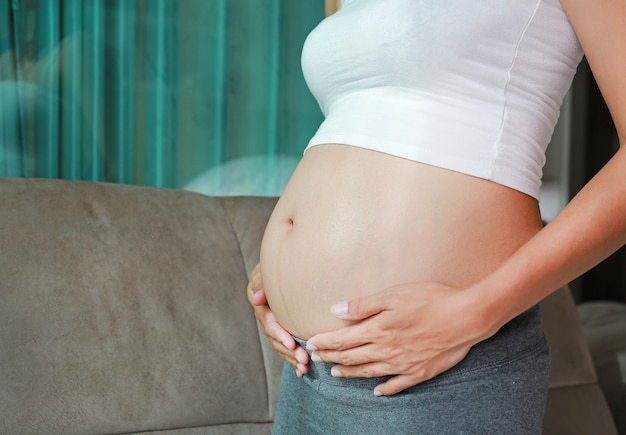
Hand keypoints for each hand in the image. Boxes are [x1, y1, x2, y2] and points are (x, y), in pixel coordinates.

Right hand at [247, 263, 309, 375]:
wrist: (288, 261)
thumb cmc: (279, 262)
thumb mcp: (267, 268)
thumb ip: (260, 281)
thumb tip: (257, 298)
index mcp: (260, 302)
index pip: (269, 322)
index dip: (280, 334)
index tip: (292, 343)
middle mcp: (266, 314)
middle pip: (276, 338)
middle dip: (289, 351)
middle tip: (304, 361)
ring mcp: (275, 322)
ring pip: (281, 344)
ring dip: (292, 358)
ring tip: (304, 368)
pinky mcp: (284, 326)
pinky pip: (287, 344)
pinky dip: (293, 357)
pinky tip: (302, 370)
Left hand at [306, 282, 493, 395]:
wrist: (467, 317)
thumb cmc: (431, 300)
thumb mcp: (394, 295)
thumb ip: (363, 305)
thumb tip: (336, 310)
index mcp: (378, 329)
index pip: (343, 339)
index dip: (325, 342)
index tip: (311, 343)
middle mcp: (387, 350)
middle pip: (352, 356)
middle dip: (331, 356)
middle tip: (316, 358)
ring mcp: (403, 364)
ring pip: (370, 371)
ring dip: (350, 372)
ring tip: (337, 372)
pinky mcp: (420, 371)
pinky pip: (397, 384)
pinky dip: (385, 388)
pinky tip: (378, 391)